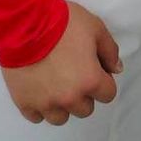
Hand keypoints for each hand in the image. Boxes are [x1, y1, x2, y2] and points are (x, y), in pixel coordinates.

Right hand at [0, 1, 121, 125]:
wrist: (27, 23)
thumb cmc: (65, 23)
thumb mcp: (96, 28)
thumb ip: (110, 51)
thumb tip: (116, 69)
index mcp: (90, 81)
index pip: (108, 94)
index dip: (104, 80)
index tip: (95, 68)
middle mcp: (69, 98)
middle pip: (85, 109)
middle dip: (84, 93)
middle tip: (75, 73)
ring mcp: (46, 103)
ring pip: (61, 117)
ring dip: (63, 104)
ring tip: (56, 83)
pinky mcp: (24, 103)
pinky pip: (37, 116)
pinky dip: (41, 106)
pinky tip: (40, 88)